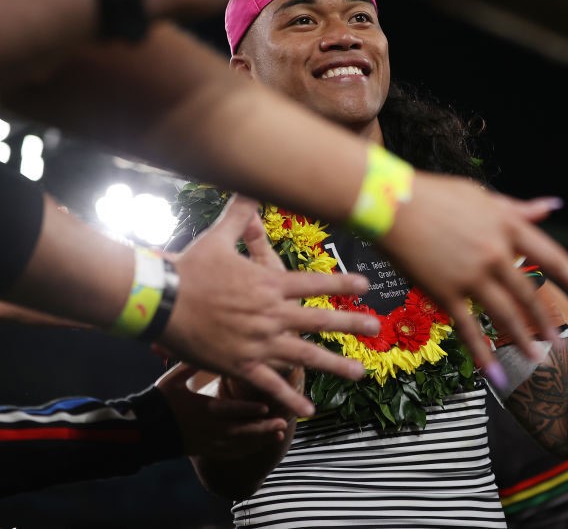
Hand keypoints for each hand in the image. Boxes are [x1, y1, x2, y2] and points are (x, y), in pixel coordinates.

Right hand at [155, 363, 289, 459]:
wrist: (143, 429)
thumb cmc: (159, 400)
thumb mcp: (173, 379)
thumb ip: (193, 363)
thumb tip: (208, 344)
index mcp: (200, 408)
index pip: (227, 411)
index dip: (247, 410)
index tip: (265, 407)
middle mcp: (206, 427)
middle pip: (238, 430)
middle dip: (261, 428)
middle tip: (282, 422)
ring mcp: (207, 441)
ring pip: (238, 444)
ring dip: (260, 439)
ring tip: (280, 433)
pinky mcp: (205, 450)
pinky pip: (230, 453)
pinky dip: (248, 450)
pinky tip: (263, 444)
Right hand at [162, 195, 380, 417]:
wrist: (159, 302)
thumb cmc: (188, 268)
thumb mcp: (217, 238)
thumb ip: (240, 217)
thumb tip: (250, 187)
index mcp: (269, 285)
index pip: (316, 284)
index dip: (343, 285)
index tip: (366, 287)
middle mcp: (271, 314)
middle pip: (320, 321)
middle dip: (352, 325)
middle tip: (377, 330)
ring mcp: (258, 343)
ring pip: (305, 356)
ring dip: (335, 365)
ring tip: (360, 373)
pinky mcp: (239, 366)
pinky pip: (270, 385)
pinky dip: (290, 399)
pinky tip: (308, 411)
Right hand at [377, 173, 567, 384]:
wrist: (389, 202)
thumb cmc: (435, 195)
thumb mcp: (482, 197)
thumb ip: (519, 208)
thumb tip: (551, 206)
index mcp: (507, 225)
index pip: (552, 256)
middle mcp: (495, 251)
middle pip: (530, 293)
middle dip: (547, 319)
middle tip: (560, 340)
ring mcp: (471, 274)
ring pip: (505, 314)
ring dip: (522, 338)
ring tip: (536, 357)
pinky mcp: (445, 292)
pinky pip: (468, 329)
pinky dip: (482, 355)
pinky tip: (495, 377)